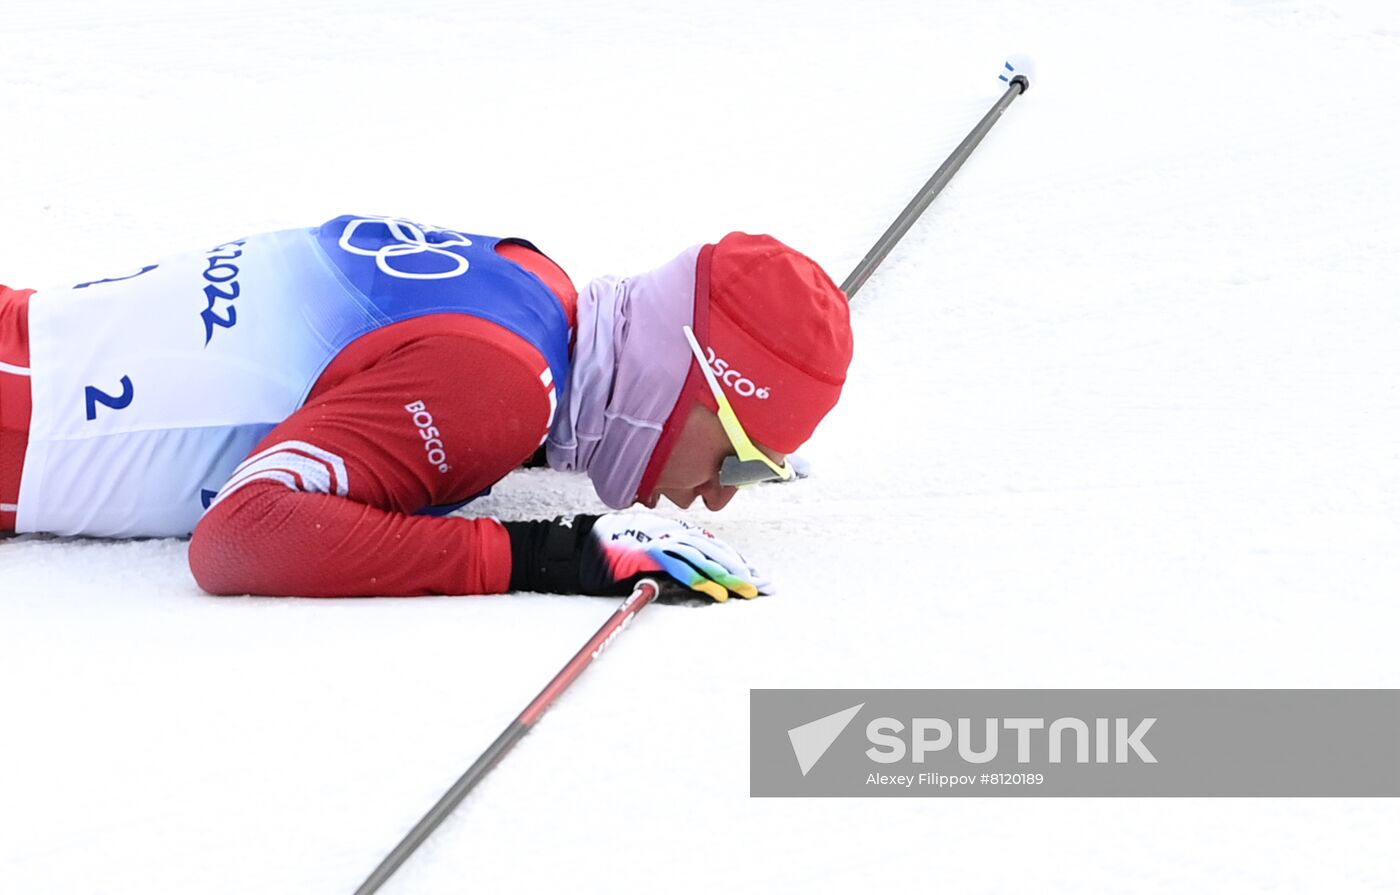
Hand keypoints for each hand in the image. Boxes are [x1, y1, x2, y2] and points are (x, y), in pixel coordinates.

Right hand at [503, 513, 771, 600]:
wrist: (562, 549)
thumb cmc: (591, 550)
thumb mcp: (630, 547)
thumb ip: (658, 555)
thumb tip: (683, 571)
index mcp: (662, 529)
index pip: (704, 543)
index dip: (729, 559)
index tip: (750, 573)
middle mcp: (662, 532)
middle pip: (710, 550)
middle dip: (737, 569)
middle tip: (762, 585)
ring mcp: (653, 543)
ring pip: (701, 559)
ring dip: (727, 577)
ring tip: (748, 591)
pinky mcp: (643, 556)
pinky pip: (678, 570)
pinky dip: (700, 582)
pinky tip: (717, 594)